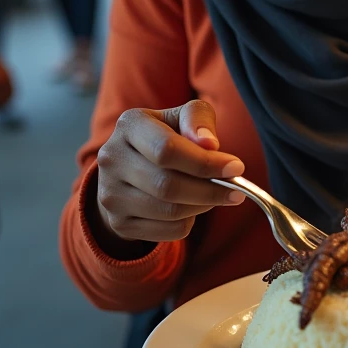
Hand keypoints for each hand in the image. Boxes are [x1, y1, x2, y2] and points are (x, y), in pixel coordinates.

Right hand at [95, 100, 245, 245]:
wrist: (128, 168)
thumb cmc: (165, 136)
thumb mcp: (181, 117)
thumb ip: (198, 119)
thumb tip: (210, 144)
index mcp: (129, 125)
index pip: (167, 150)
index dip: (205, 162)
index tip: (236, 167)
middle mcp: (112, 159)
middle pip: (168, 185)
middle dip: (210, 189)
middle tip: (236, 190)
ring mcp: (111, 194)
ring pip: (169, 211)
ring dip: (203, 205)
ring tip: (216, 194)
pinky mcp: (119, 223)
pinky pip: (167, 230)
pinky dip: (189, 221)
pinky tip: (193, 207)